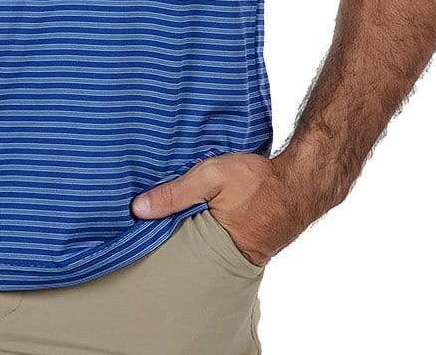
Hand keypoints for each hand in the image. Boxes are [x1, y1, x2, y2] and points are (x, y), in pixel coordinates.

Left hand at [131, 152, 311, 265]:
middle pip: (187, 250)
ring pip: (203, 244)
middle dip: (170, 237)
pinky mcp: (249, 244)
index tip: (134, 228)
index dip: (155, 237)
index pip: (174, 248)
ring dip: (190, 230)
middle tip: (146, 224)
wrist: (301, 182)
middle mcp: (228, 258)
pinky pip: (220, 239)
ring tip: (169, 217)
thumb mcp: (211, 176)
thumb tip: (138, 209)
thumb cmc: (258, 179)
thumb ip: (175, 193)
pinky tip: (200, 213)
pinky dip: (209, 228)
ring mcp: (241, 253)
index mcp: (215, 246)